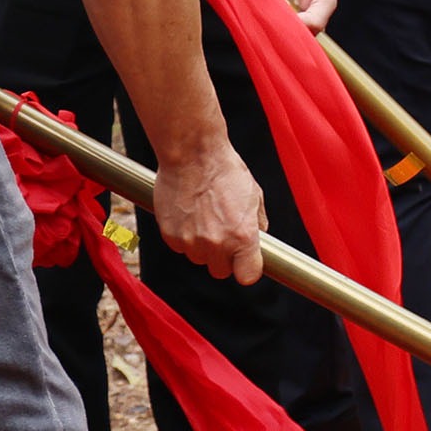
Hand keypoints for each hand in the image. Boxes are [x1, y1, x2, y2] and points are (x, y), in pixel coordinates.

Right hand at [149, 137, 266, 284]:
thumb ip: (258, 224)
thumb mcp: (254, 196)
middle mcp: (217, 244)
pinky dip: (184, 236)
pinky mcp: (170, 236)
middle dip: (222, 258)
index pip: (248, 276)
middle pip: (220, 271)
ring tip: (204, 217)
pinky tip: (189, 214)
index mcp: (243, 236)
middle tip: (222, 234)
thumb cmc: (226, 171)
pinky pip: (180, 247)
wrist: (192, 154)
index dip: (247, 269)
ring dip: (202, 246)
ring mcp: (191, 242)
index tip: (244, 263)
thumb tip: (260, 241)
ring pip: (198, 258)